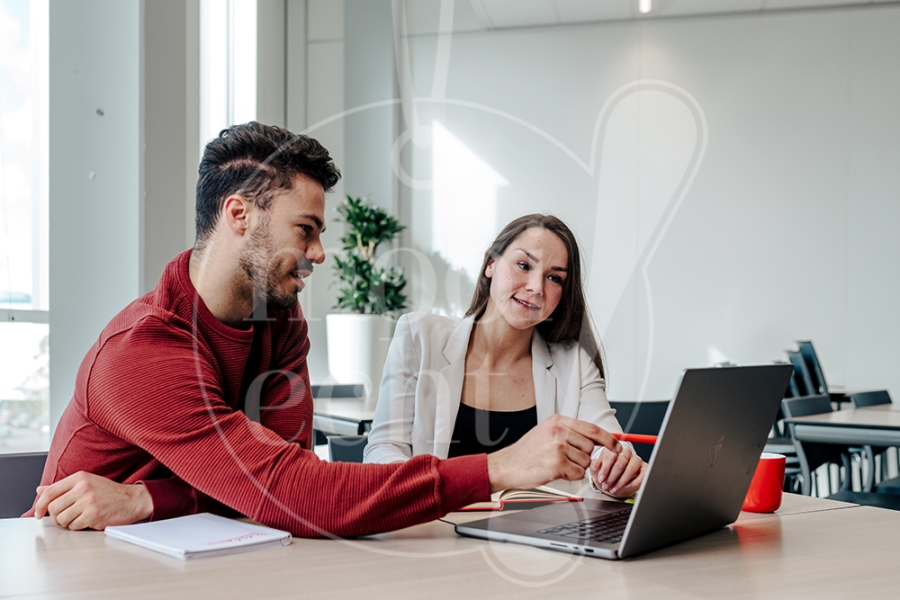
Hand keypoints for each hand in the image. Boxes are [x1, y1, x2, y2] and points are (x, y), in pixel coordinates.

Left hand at [33, 472, 152, 529]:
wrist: (133, 500)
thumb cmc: (110, 493)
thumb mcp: (86, 483)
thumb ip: (62, 487)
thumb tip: (40, 490)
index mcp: (80, 477)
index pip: (49, 492)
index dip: (40, 505)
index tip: (39, 513)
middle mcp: (83, 488)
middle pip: (53, 508)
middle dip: (56, 516)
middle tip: (65, 517)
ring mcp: (88, 502)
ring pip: (61, 519)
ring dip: (67, 523)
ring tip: (78, 518)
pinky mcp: (93, 516)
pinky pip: (74, 526)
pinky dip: (78, 526)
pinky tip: (88, 520)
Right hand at [486, 414, 622, 492]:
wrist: (506, 466)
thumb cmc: (527, 453)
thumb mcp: (546, 432)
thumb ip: (569, 433)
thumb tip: (595, 440)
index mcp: (557, 421)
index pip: (592, 428)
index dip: (608, 438)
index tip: (616, 445)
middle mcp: (559, 431)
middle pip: (590, 446)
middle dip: (583, 456)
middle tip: (566, 459)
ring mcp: (558, 446)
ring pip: (585, 461)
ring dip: (575, 467)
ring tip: (556, 465)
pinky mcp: (557, 463)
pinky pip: (577, 473)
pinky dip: (569, 476)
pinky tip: (554, 471)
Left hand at [589, 446, 646, 497]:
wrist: (615, 483)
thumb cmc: (606, 475)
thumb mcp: (596, 472)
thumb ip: (594, 467)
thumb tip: (596, 463)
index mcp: (613, 449)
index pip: (610, 455)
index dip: (605, 469)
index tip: (601, 479)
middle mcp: (626, 452)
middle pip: (620, 463)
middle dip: (612, 477)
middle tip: (607, 486)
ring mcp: (636, 459)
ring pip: (630, 469)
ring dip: (621, 482)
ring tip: (614, 489)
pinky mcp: (645, 468)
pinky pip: (642, 475)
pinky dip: (634, 483)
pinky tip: (626, 487)